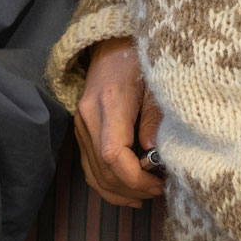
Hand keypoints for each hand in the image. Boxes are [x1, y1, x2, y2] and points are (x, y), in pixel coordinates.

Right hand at [74, 37, 165, 206]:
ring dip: (120, 191)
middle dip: (132, 189)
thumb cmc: (139, 61)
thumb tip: (154, 155)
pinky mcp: (81, 130)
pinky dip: (108, 184)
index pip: (112, 154)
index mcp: (109, 103)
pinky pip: (90, 167)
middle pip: (103, 169)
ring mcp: (81, 125)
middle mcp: (88, 117)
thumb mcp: (156, 85)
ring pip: (94, 173)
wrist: (112, 45)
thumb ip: (155, 119)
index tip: (158, 184)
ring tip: (147, 195)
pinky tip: (129, 192)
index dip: (135, 178)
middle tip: (159, 191)